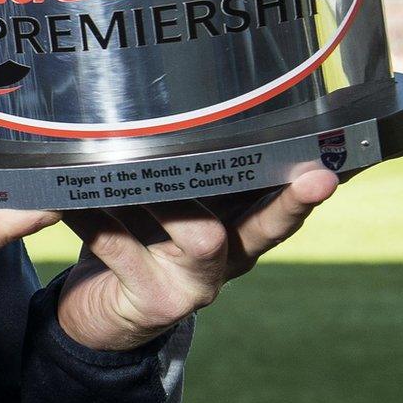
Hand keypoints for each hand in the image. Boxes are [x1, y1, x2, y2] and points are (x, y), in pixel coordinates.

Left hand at [53, 131, 402, 351]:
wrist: (103, 308)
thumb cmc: (144, 232)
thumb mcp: (179, 200)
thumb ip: (196, 165)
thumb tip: (209, 94)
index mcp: (243, 229)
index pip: (288, 206)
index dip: (310, 191)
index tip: (332, 171)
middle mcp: (230, 259)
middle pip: (260, 228)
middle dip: (271, 198)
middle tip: (294, 172)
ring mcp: (194, 285)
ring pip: (196, 234)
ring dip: (165, 194)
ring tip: (134, 161)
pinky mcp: (151, 302)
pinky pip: (124, 247)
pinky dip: (97, 215)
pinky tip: (70, 195)